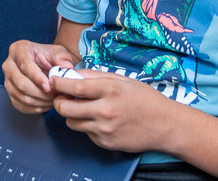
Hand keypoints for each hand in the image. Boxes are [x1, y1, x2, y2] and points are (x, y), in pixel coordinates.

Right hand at [3, 39, 77, 113]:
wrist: (44, 65)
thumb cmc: (49, 57)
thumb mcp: (58, 52)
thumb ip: (62, 57)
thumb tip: (66, 67)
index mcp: (18, 50)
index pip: (25, 65)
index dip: (37, 77)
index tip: (49, 86)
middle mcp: (8, 65)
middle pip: (21, 83)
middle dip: (40, 92)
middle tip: (55, 94)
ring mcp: (8, 81)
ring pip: (22, 97)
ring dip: (41, 101)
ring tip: (54, 98)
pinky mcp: (11, 95)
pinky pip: (23, 106)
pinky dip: (37, 107)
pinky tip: (48, 103)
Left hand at [52, 68, 183, 153]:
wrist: (164, 125)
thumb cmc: (144, 99)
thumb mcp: (121, 80)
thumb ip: (94, 77)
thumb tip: (71, 75)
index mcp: (110, 90)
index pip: (74, 87)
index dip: (59, 83)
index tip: (54, 80)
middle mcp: (105, 111)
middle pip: (66, 109)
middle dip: (59, 102)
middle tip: (62, 97)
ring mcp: (105, 130)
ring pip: (72, 123)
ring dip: (72, 115)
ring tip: (83, 107)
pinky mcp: (105, 143)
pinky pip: (86, 133)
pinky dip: (87, 125)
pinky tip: (100, 119)